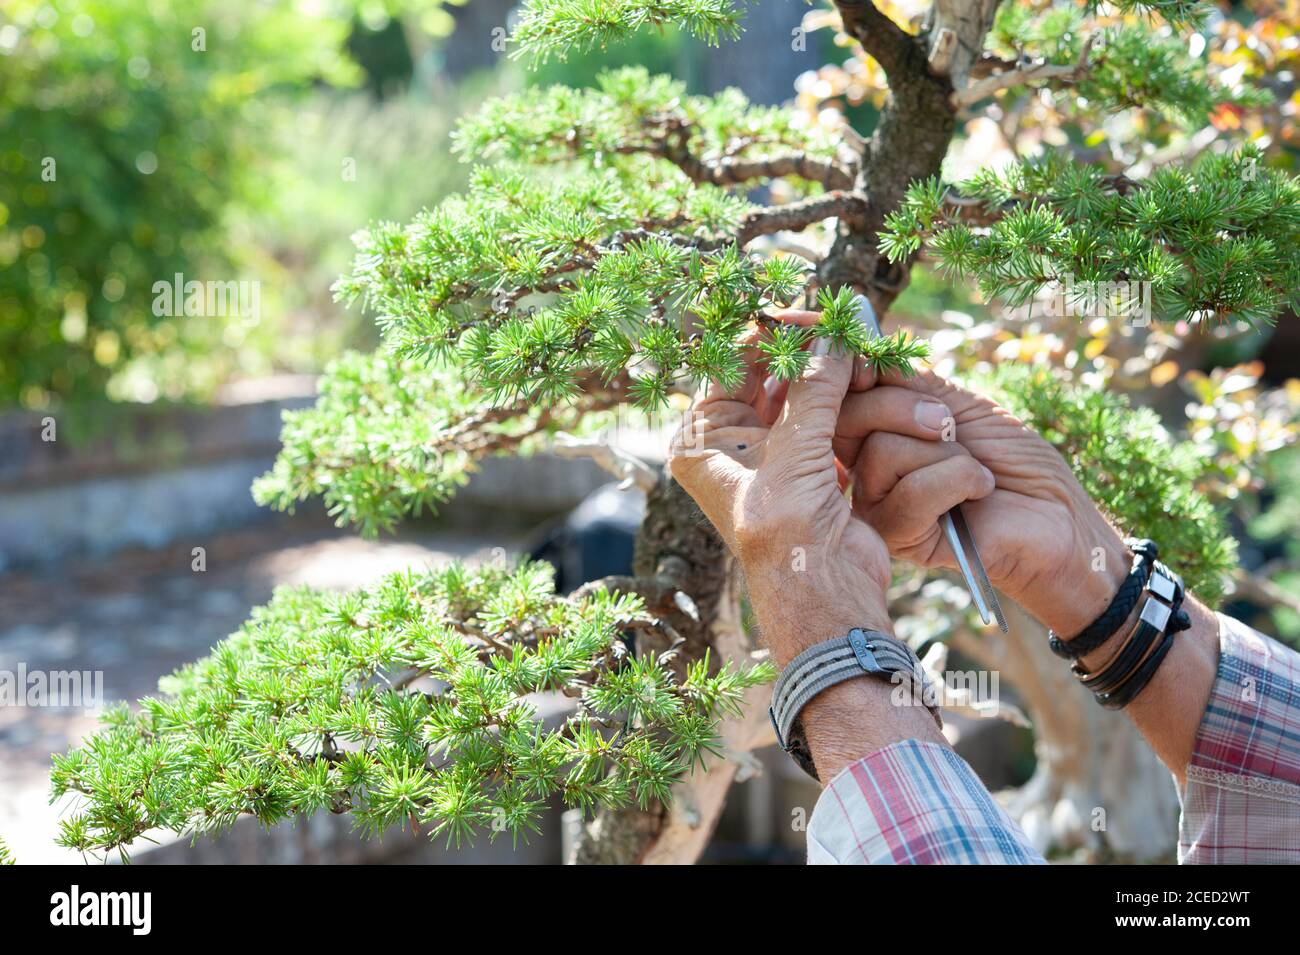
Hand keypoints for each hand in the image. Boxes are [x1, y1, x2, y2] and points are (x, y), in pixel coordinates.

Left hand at [668, 318, 892, 664]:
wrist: (821, 593)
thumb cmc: (786, 528)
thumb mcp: (795, 449)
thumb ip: (814, 387)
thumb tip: (833, 333)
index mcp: (702, 437)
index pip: (732, 362)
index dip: (771, 333)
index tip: (812, 312)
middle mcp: (728, 441)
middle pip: (767, 373)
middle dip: (807, 351)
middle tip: (844, 326)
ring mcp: (768, 453)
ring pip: (800, 394)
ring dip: (831, 374)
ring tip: (861, 350)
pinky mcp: (806, 466)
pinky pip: (824, 417)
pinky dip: (845, 401)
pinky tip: (869, 380)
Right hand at [834, 368, 1129, 637]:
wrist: (1055, 512)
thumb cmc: (1012, 458)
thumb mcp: (960, 404)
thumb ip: (910, 383)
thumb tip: (860, 355)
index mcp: (875, 436)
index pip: (842, 398)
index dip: (856, 376)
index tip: (876, 369)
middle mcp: (866, 471)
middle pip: (849, 419)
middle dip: (903, 407)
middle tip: (948, 423)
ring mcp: (879, 505)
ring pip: (882, 452)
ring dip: (946, 453)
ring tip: (975, 470)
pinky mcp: (901, 537)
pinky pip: (911, 493)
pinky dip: (958, 481)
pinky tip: (979, 493)